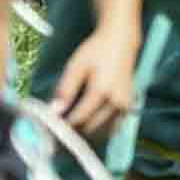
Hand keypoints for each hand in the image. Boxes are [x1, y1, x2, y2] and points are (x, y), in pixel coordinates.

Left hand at [41, 21, 139, 149]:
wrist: (121, 42)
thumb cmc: (96, 51)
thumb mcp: (76, 66)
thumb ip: (65, 90)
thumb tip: (54, 112)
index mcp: (101, 91)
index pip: (79, 119)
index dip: (64, 129)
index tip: (50, 133)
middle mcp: (116, 102)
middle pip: (91, 129)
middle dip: (73, 135)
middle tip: (56, 138)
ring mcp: (125, 107)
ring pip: (103, 133)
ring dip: (86, 136)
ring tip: (69, 136)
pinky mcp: (129, 108)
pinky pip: (112, 129)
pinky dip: (99, 132)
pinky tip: (86, 129)